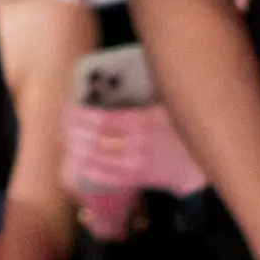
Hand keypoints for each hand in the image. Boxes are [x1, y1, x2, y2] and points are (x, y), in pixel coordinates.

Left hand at [62, 103, 206, 205]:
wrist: (195, 167)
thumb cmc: (180, 132)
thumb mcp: (165, 108)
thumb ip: (143, 98)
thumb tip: (118, 80)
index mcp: (143, 121)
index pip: (103, 118)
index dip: (81, 114)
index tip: (71, 107)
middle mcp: (136, 143)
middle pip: (93, 137)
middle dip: (73, 129)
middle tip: (64, 121)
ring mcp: (133, 164)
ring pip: (94, 157)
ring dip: (76, 148)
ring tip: (67, 138)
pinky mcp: (132, 179)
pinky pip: (102, 175)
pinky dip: (85, 167)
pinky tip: (76, 159)